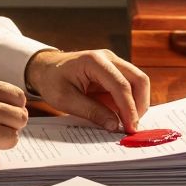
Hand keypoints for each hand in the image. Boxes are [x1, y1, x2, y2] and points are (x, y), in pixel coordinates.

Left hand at [24, 49, 148, 132]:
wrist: (46, 68)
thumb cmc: (52, 81)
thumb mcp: (65, 100)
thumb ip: (91, 112)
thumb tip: (115, 125)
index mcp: (94, 61)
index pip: (120, 85)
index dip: (128, 108)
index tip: (130, 128)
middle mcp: (108, 58)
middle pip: (138, 79)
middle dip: (139, 105)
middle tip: (132, 127)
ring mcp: (114, 63)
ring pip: (139, 82)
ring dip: (137, 104)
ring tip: (126, 123)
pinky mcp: (115, 71)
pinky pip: (131, 86)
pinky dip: (131, 102)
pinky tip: (122, 116)